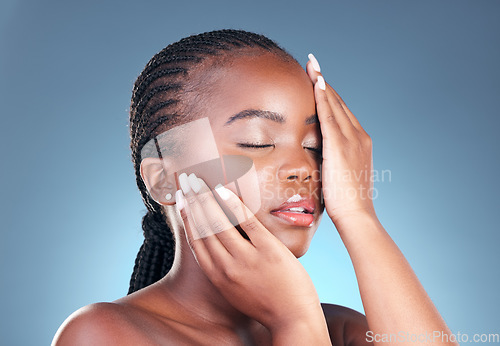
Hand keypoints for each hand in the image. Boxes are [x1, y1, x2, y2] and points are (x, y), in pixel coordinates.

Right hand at [175, 173, 326, 333]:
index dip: (186, 217)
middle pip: (204, 227)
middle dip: (193, 200)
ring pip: (219, 222)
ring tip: (199, 180)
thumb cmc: (267, 304)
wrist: (293, 320)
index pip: (196, 240)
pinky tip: (223, 189)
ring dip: (206, 198)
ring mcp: (246, 258)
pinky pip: (246, 222)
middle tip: (186, 180)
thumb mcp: (236, 290)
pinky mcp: (267, 250)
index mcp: (217, 276)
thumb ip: (225, 269)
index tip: (181, 200)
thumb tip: (220, 245)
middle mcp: (226, 267)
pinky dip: (232, 204)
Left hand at [306, 54, 376, 225]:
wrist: (357, 216)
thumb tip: (320, 160)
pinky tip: (316, 82)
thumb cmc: (346, 202)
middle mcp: (359, 136)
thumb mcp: (340, 176)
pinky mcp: (341, 146)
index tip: (317, 80)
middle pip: (339, 103)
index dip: (329, 95)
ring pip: (335, 104)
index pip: (341, 113)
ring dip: (322, 83)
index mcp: (360, 143)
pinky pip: (330, 116)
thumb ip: (332, 161)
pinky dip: (323, 98)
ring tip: (312, 65)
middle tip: (312, 64)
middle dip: (324, 83)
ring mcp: (352, 139)